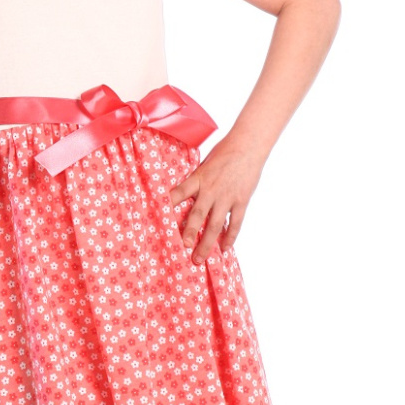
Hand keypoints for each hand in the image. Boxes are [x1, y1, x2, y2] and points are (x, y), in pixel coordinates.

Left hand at [167, 138, 264, 262]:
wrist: (248, 145)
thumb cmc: (224, 151)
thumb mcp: (204, 163)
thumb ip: (195, 180)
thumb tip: (182, 195)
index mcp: (198, 178)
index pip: (178, 193)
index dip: (167, 206)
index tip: (156, 219)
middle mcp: (211, 190)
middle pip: (197, 216)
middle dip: (188, 233)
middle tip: (181, 248)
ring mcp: (227, 197)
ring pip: (215, 225)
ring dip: (207, 244)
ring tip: (199, 258)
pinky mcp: (241, 201)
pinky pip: (235, 223)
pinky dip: (230, 237)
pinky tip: (225, 249)